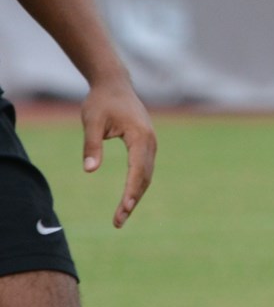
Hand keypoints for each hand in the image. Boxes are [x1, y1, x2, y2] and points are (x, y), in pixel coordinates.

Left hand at [79, 77, 154, 227]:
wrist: (115, 84)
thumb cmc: (101, 102)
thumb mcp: (91, 122)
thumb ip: (91, 146)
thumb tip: (89, 171)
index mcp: (141, 136)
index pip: (138, 170)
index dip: (131, 191)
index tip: (123, 208)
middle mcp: (151, 142)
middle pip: (145, 178)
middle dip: (132, 201)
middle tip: (118, 222)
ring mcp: (151, 144)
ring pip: (146, 176)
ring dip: (135, 196)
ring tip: (120, 215)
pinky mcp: (147, 145)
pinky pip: (144, 170)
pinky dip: (137, 186)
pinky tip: (127, 198)